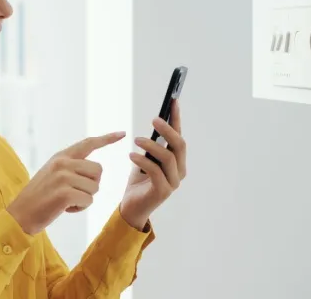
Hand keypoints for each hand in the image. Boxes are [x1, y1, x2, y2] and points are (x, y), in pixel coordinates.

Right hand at [7, 131, 124, 234]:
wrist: (19, 215)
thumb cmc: (39, 198)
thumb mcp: (53, 174)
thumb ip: (71, 167)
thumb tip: (96, 170)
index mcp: (60, 157)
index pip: (88, 143)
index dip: (107, 138)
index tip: (123, 133)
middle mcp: (62, 163)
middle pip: (98, 170)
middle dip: (92, 185)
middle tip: (75, 194)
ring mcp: (63, 177)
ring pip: (95, 187)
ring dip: (85, 198)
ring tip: (66, 201)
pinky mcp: (65, 193)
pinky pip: (88, 201)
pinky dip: (80, 208)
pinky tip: (65, 209)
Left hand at [120, 100, 186, 229]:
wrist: (131, 208)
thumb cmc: (138, 182)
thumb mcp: (145, 159)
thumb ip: (152, 146)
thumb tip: (154, 123)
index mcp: (177, 162)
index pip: (179, 136)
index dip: (177, 119)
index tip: (173, 101)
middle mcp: (179, 171)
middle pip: (179, 145)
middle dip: (168, 130)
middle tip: (154, 120)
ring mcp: (173, 182)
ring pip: (168, 157)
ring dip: (151, 145)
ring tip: (136, 139)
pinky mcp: (163, 191)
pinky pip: (155, 171)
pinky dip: (142, 160)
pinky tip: (131, 155)